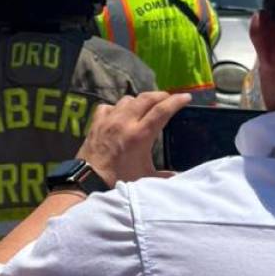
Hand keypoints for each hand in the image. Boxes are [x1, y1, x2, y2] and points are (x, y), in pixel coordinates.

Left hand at [76, 92, 190, 186]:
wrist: (88, 179)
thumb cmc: (118, 179)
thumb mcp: (146, 177)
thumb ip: (165, 175)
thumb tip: (179, 176)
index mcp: (140, 135)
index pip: (162, 111)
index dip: (176, 101)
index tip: (186, 97)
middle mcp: (125, 122)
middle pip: (146, 98)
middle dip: (161, 95)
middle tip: (168, 98)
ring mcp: (109, 120)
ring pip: (127, 99)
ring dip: (139, 100)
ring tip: (145, 106)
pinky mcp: (96, 122)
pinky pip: (108, 106)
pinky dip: (117, 107)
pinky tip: (120, 114)